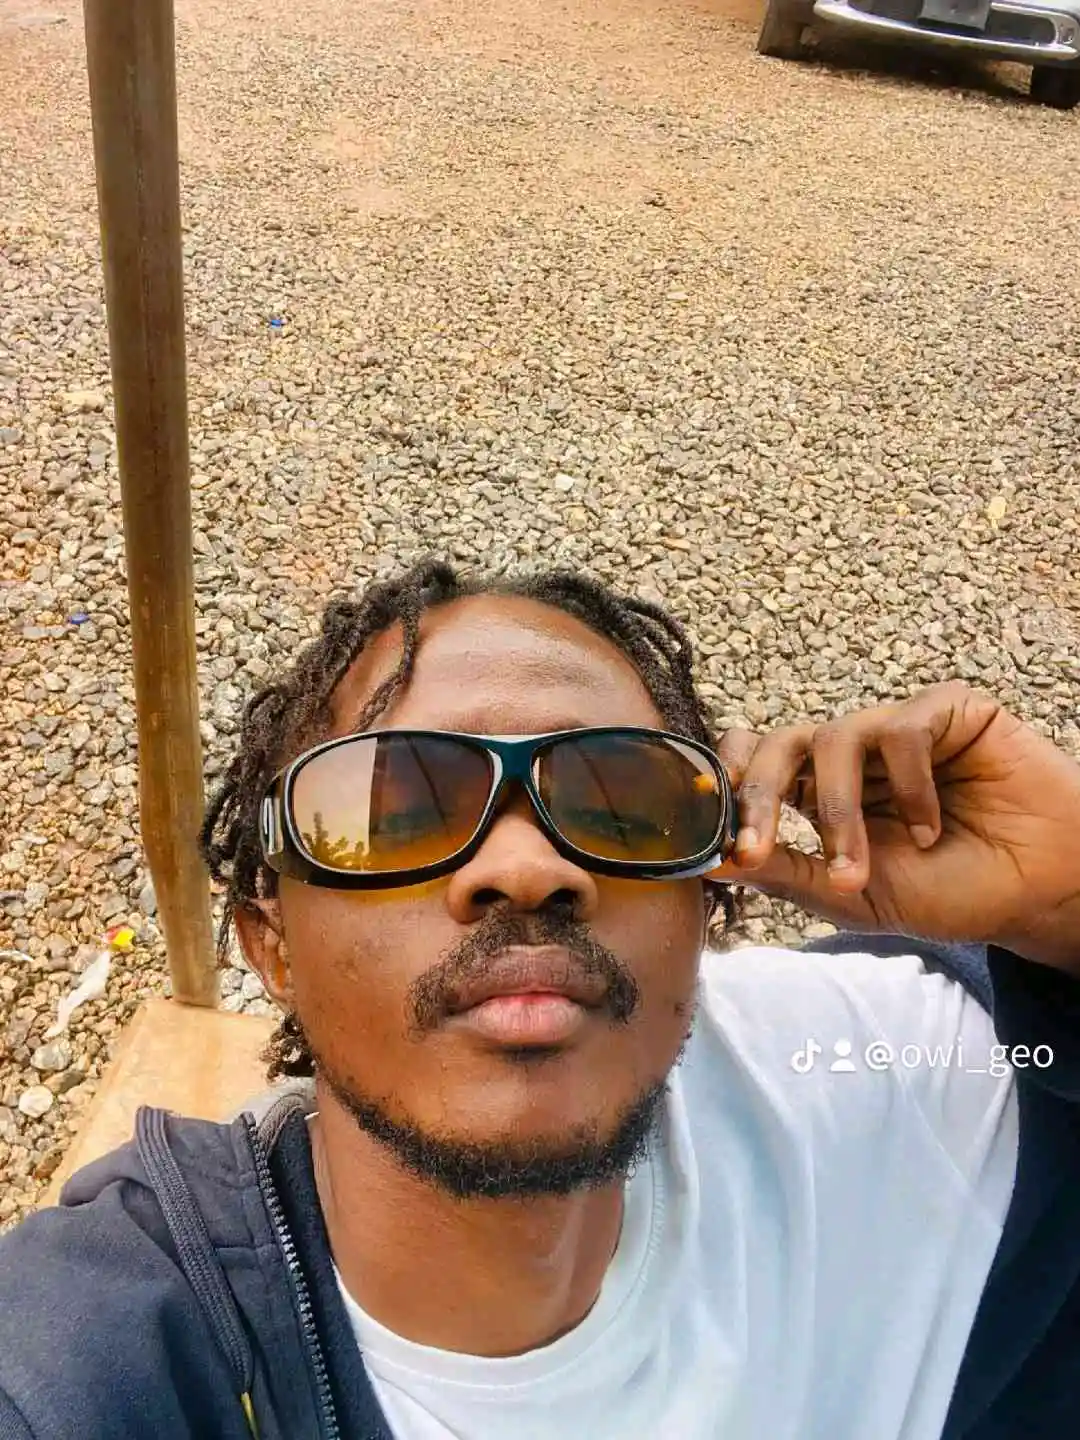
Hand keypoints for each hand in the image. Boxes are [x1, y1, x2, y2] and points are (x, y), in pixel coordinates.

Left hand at [707, 682, 1079, 971]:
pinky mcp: (946, 710)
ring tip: (863, 868)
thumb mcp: (851, 895)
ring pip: (833, 738)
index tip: (714, 838)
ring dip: (838, 814)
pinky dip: (910, 788)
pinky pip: (901, 731)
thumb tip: (706, 858)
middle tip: (755, 849)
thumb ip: (784, 871)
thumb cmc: (950, 892)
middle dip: (757, 797)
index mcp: (819, 791)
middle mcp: (851, 753)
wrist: (1037, 893)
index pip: (753, 762)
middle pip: (776, 742)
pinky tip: (931, 827)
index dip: (727, 789)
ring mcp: (896, 728)